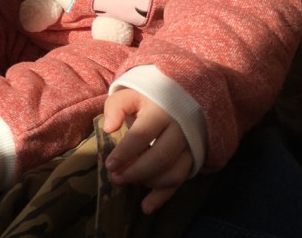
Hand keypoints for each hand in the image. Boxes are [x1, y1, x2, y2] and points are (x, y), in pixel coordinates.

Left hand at [103, 88, 192, 214]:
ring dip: (148, 183)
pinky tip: (146, 207)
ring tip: (127, 183)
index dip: (125, 152)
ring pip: (173, 173)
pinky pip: (181, 181)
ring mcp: (188, 145)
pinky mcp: (193, 158)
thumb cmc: (147, 97)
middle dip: (135, 172)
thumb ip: (116, 107)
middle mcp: (179, 129)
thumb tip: (108, 129)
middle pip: (160, 158)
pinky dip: (163, 196)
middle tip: (116, 177)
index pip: (142, 135)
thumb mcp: (130, 94)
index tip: (109, 164)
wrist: (177, 96)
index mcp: (161, 111)